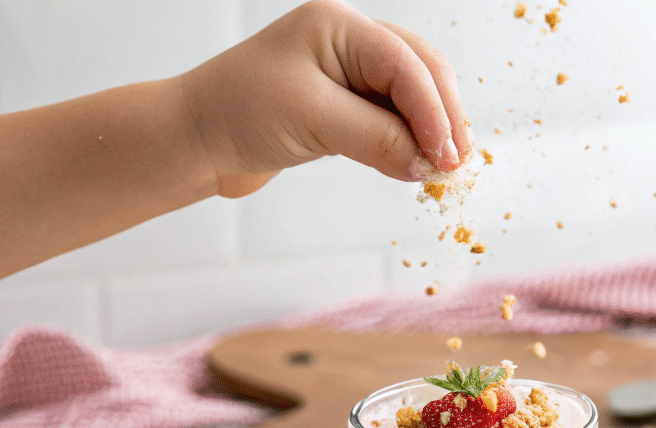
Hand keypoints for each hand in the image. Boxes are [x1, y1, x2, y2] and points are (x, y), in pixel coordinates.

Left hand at [180, 0, 472, 197]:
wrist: (197, 140)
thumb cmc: (239, 115)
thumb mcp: (313, 122)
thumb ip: (375, 139)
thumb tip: (427, 164)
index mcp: (339, 27)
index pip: (405, 64)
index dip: (434, 111)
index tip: (448, 157)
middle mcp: (348, 44)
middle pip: (420, 73)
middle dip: (443, 118)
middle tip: (458, 165)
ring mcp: (346, 75)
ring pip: (409, 99)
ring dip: (429, 133)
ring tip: (444, 172)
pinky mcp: (342, 108)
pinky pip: (390, 121)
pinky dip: (407, 144)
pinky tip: (417, 167)